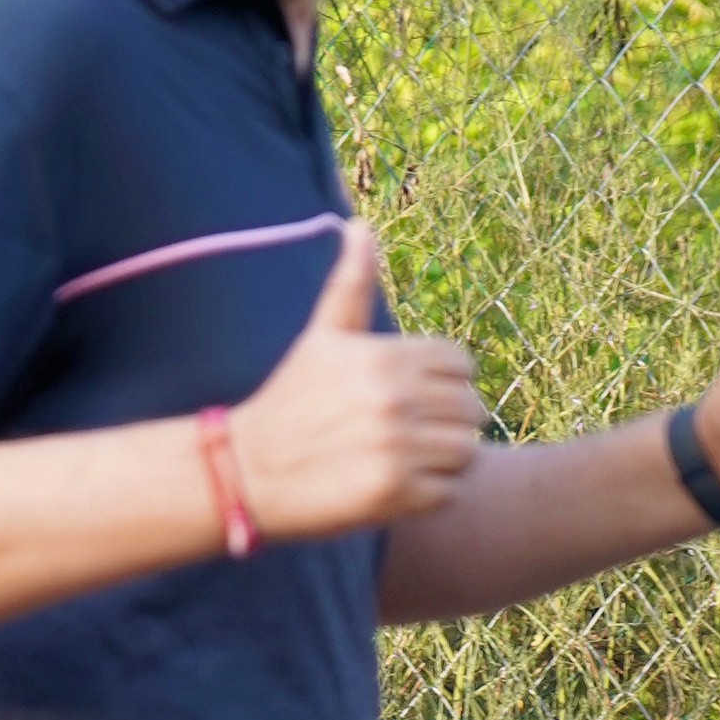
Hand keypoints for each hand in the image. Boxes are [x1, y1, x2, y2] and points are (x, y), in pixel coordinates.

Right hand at [229, 222, 483, 539]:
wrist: (247, 472)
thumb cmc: (290, 400)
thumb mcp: (321, 337)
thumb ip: (350, 284)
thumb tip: (359, 225)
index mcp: (384, 358)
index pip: (461, 364)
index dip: (444, 381)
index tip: (413, 397)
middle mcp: (394, 399)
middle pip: (472, 408)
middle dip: (448, 421)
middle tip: (411, 433)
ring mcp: (396, 448)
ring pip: (467, 451)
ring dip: (444, 460)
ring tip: (407, 460)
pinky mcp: (393, 494)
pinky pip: (448, 492)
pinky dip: (430, 494)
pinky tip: (395, 486)